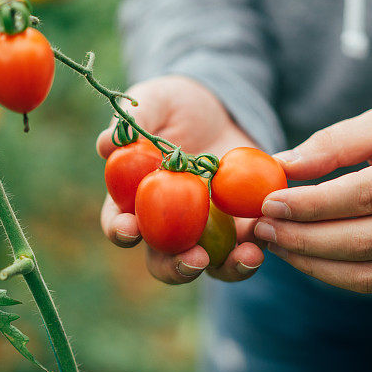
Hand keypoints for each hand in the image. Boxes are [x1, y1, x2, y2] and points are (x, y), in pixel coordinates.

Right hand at [96, 75, 263, 283]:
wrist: (220, 107)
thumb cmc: (175, 104)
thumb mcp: (155, 102)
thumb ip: (133, 122)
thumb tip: (106, 144)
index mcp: (134, 201)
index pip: (119, 224)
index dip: (120, 231)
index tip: (130, 229)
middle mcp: (166, 225)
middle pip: (163, 260)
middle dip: (176, 267)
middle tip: (194, 260)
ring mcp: (204, 230)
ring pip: (209, 264)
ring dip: (226, 268)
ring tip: (245, 258)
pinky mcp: (239, 226)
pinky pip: (246, 247)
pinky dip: (255, 251)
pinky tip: (264, 242)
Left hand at [254, 106, 371, 292]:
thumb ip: (334, 142)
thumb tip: (282, 165)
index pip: (366, 195)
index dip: (313, 203)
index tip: (270, 202)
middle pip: (363, 241)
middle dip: (303, 238)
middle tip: (262, 228)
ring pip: (365, 274)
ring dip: (311, 262)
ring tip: (275, 243)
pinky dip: (332, 274)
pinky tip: (304, 254)